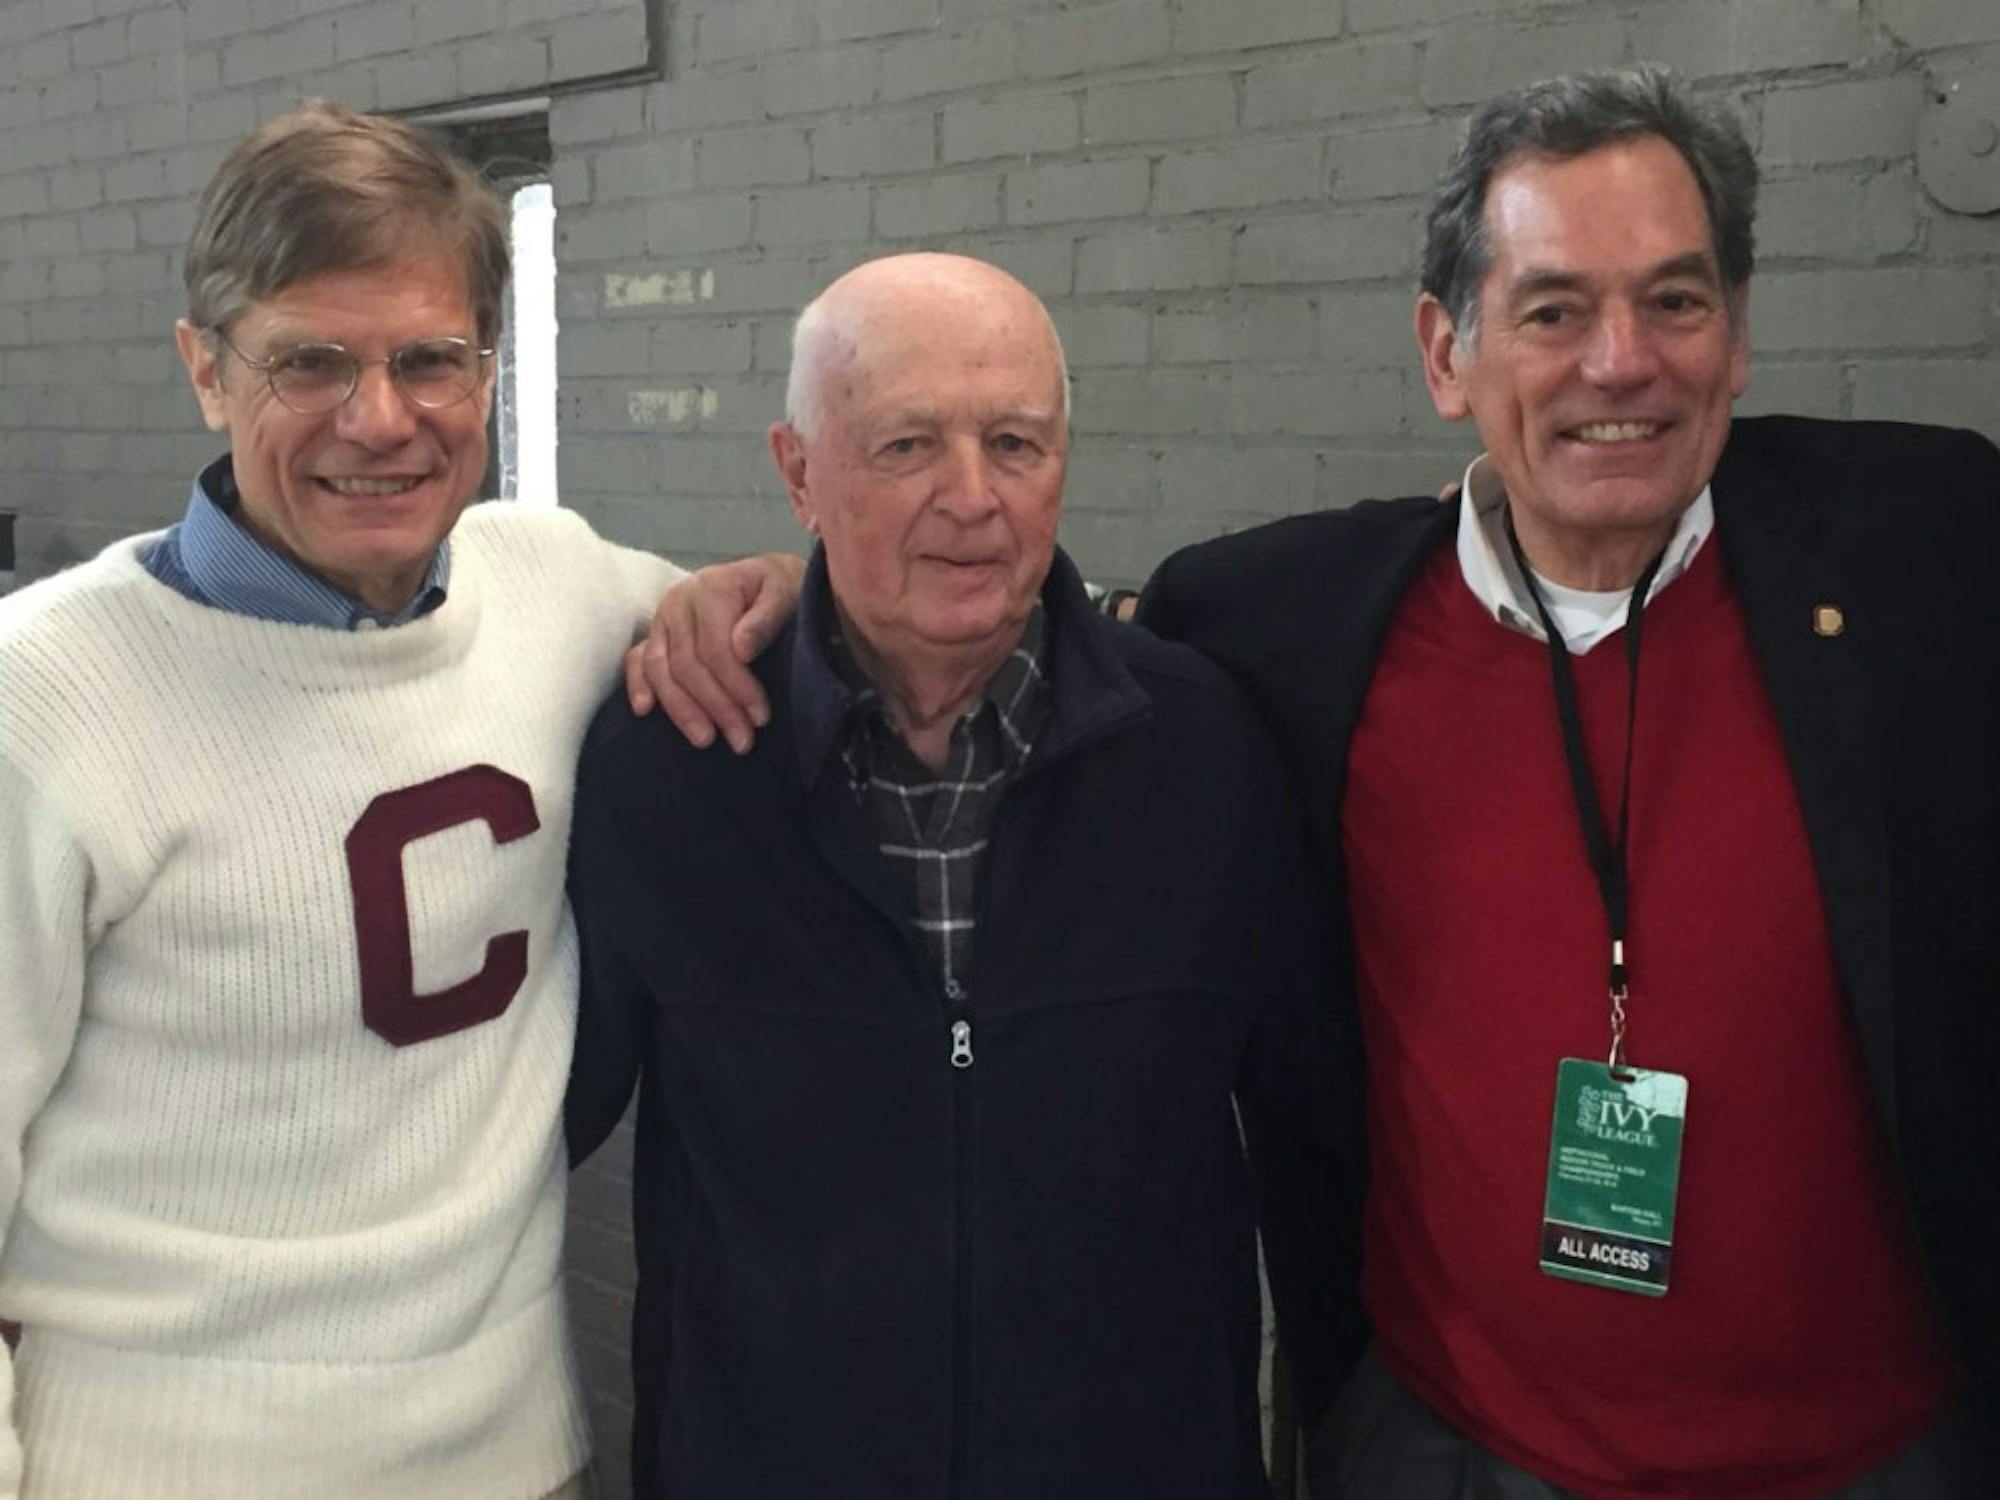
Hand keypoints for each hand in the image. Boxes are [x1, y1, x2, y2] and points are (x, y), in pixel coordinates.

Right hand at [624, 552, 806, 751]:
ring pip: (661, 669)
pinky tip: (645, 711)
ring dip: (681, 710)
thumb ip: (767, 617)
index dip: (737, 687)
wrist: (764, 576)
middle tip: (741, 741)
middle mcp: (678, 601)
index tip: (760, 718)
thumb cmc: (779, 587)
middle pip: (688, 665)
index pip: (716, 649)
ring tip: (705, 739)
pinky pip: (637, 660)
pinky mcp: (655, 632)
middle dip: (716, 707)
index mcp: (711, 588)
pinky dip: (638, 685)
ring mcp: (662, 617)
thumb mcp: (786, 592)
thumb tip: (742, 649)